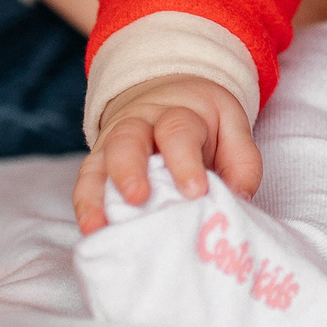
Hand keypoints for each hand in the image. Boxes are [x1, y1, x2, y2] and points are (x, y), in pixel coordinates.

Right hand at [74, 74, 259, 235]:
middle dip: (130, 169)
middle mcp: (140, 125)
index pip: (179, 132)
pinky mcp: (98, 164)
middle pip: (128, 139)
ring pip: (99, 161)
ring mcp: (113, 143)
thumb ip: (241, 162)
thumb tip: (238, 200)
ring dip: (97, 194)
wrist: (169, 94)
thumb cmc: (204, 122)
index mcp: (178, 114)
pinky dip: (85, 206)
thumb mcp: (232, 127)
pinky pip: (86, 181)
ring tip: (100, 226)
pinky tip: (91, 231)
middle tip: (138, 198)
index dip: (185, 162)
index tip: (196, 192)